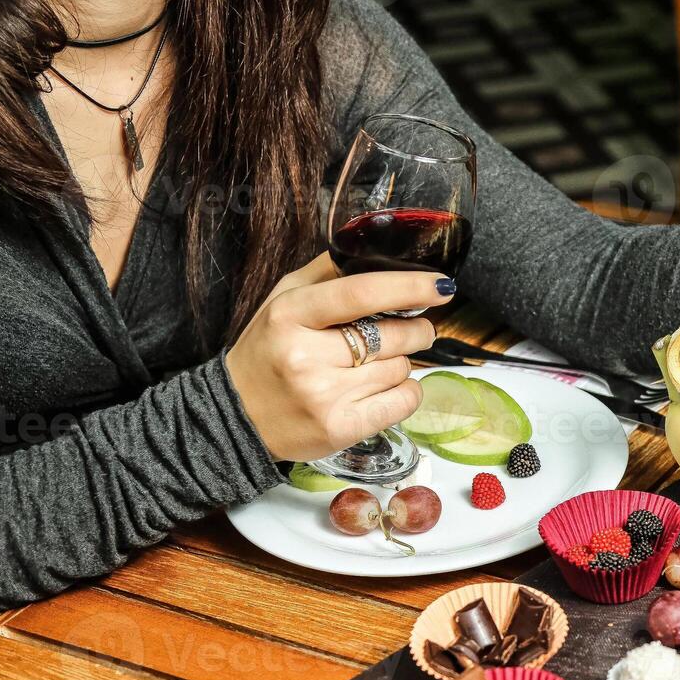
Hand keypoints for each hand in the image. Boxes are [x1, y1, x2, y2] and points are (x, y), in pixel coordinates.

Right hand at [226, 253, 448, 460]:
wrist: (237, 416)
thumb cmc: (268, 351)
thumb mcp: (283, 300)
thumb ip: (326, 273)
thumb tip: (376, 250)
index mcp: (290, 314)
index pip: (362, 293)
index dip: (410, 287)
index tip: (441, 285)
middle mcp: (305, 356)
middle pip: (393, 335)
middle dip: (415, 329)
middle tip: (414, 329)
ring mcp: (323, 396)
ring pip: (400, 368)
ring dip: (402, 362)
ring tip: (378, 364)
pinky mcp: (340, 429)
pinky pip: (403, 402)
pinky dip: (406, 392)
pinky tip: (387, 387)